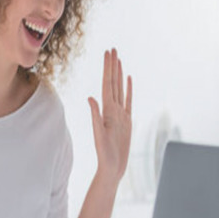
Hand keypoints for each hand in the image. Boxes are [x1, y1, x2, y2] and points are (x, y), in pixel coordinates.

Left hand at [88, 48, 131, 185]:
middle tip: (112, 49)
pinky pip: (128, 100)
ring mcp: (120, 114)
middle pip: (112, 82)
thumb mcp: (99, 135)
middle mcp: (112, 109)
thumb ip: (95, 117)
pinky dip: (128, 89)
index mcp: (106, 110)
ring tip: (118, 59)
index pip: (107, 84)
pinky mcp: (126, 120)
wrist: (112, 168)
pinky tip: (128, 79)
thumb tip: (90, 98)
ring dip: (119, 74)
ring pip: (119, 88)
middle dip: (112, 66)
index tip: (108, 53)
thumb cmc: (105, 155)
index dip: (108, 68)